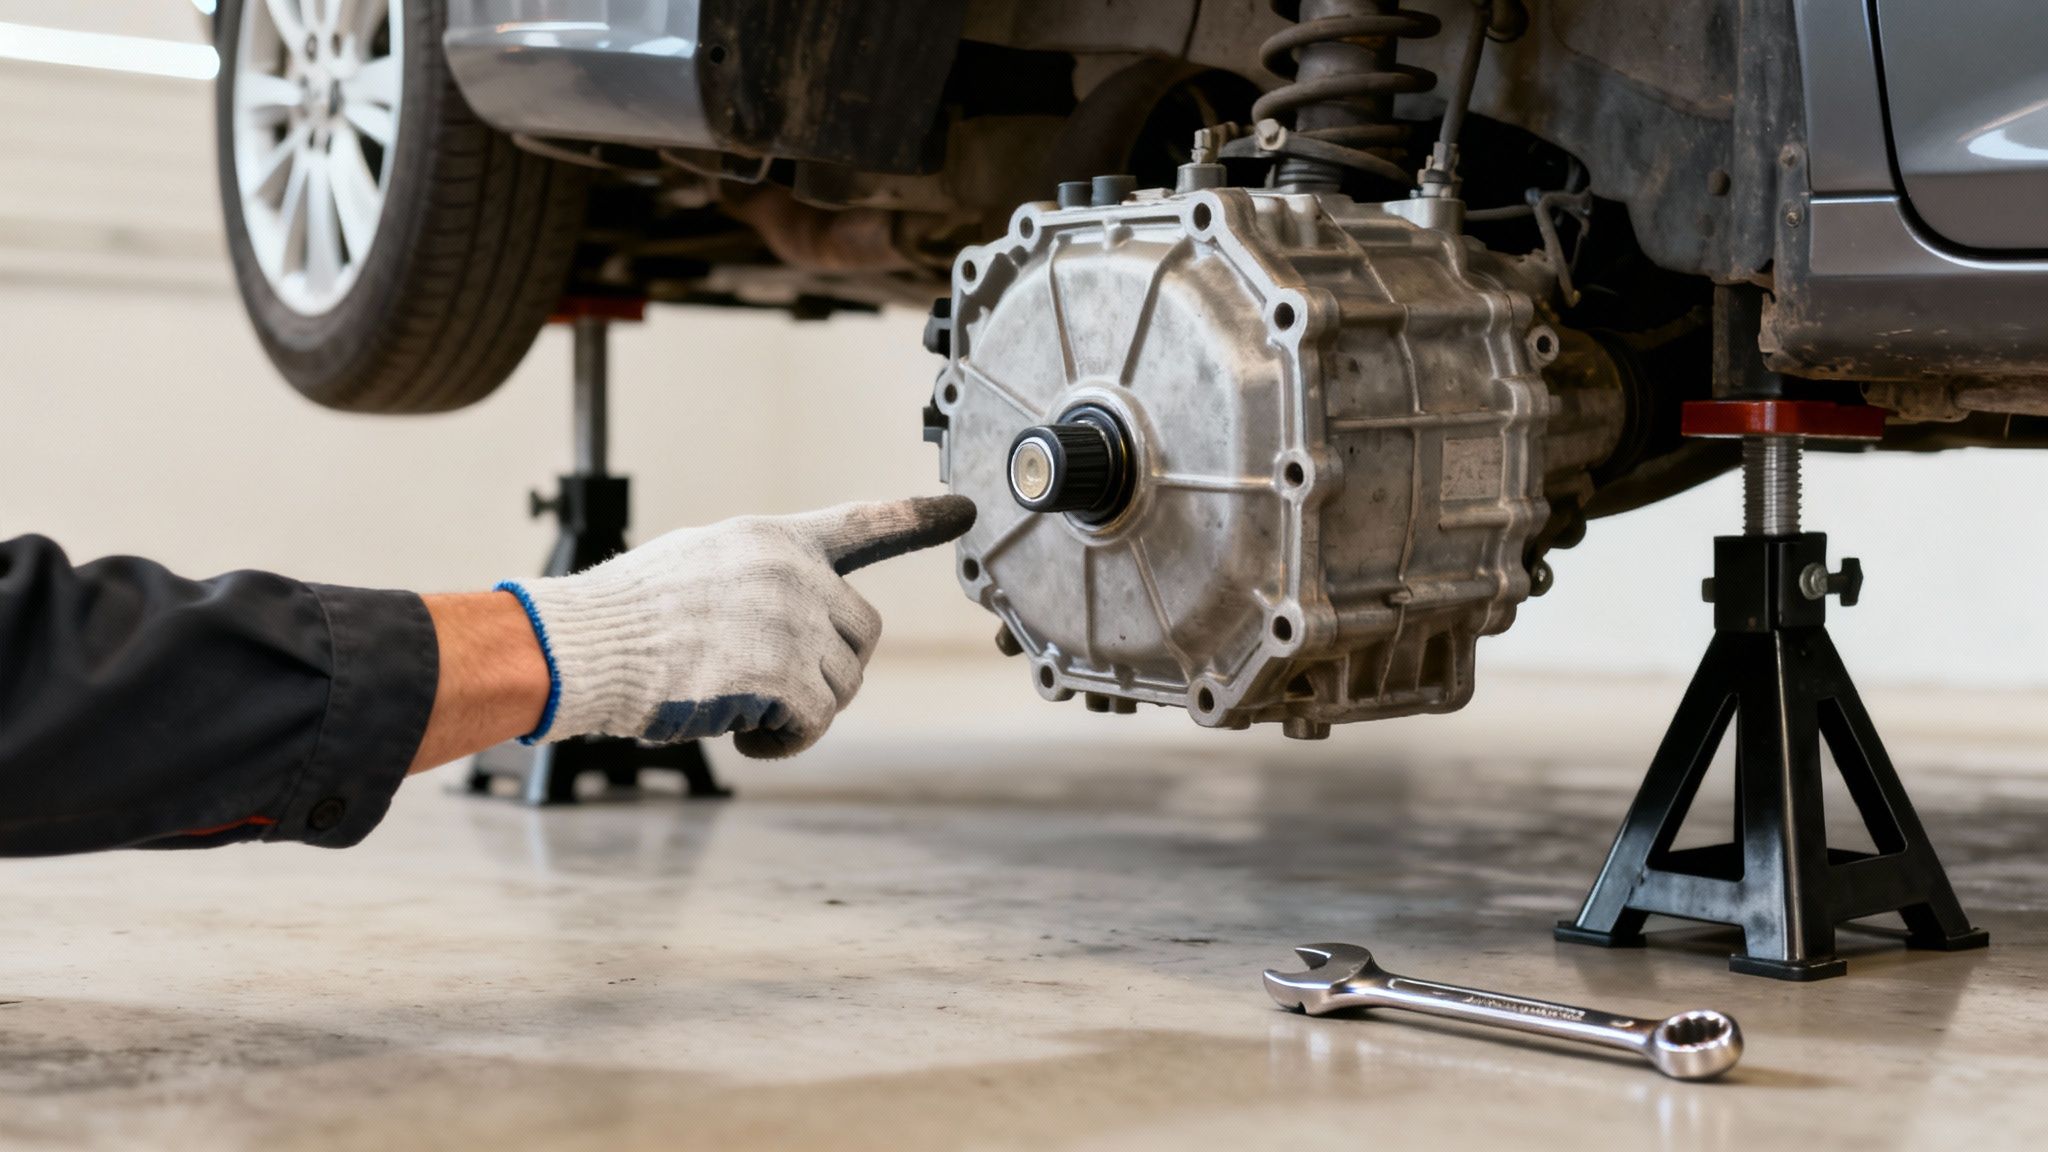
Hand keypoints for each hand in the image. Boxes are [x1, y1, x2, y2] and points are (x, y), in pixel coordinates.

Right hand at [500, 495, 974, 757]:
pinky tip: (742, 737)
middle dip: (831, 670)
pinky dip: (785, 742)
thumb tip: (798, 631)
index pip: (859, 525)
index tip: (963, 508)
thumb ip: (758, 585)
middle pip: (864, 634)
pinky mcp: (783, 673)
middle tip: (773, 692)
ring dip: (803, 711)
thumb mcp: (698, 568)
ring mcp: (792, 620)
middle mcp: (793, 572)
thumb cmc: (621, 620)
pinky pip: (816, 722)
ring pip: (845, 684)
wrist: (580, 648)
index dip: (915, 519)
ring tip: (741, 711)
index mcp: (771, 540)